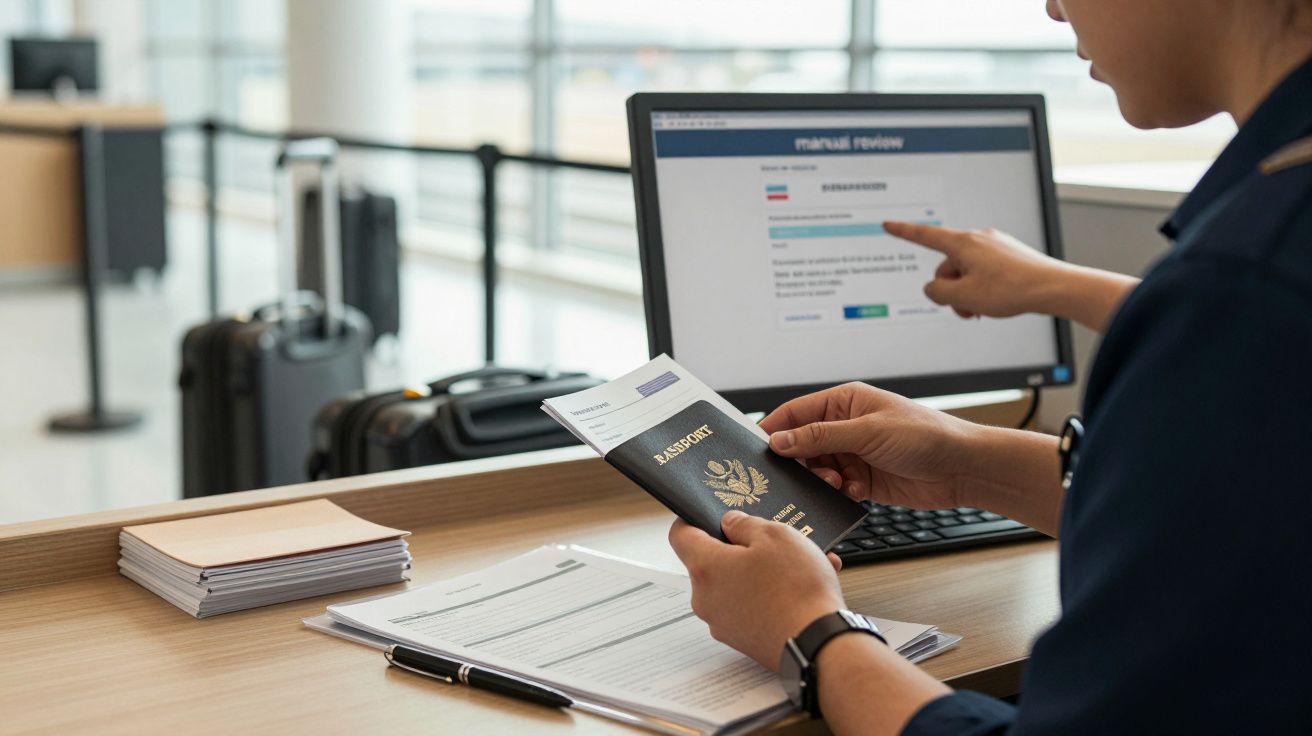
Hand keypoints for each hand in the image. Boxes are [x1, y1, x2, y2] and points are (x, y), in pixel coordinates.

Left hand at [669, 511, 845, 670]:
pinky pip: (750, 607)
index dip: (692, 520)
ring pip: (737, 585)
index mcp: (706, 567)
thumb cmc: (797, 590)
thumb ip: (745, 524)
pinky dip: (770, 596)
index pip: (680, 536)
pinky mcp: (743, 640)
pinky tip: (803, 587)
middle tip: (769, 541)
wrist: (819, 644)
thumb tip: (731, 524)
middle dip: (740, 549)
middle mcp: (706, 598)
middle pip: (712, 562)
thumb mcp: (775, 536)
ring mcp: (723, 623)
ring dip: (762, 572)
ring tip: (801, 564)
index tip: (707, 516)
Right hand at [760, 382, 982, 509]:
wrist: (962, 467)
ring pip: (816, 469)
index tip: (756, 450)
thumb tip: (779, 440)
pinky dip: (839, 493)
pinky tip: (856, 492)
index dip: (774, 429)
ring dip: (821, 480)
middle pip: (802, 444)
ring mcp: (853, 454)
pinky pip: (835, 488)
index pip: (796, 412)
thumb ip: (820, 437)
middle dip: (798, 462)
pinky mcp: (862, 480)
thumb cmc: (925, 435)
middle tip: (795, 476)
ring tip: (837, 483)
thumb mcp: (867, 431)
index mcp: (844, 402)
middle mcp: (845, 426)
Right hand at [884, 221, 1065, 319]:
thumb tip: (934, 288)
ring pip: (966, 272)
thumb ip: (937, 293)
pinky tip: (997, 301)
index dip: (903, 232)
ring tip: (984, 308)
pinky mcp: (1007, 255)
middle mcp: (978, 239)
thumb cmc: (1010, 290)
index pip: (924, 236)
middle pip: (947, 266)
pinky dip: (983, 288)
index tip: (888, 224)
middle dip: (951, 290)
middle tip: (967, 308)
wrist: (1053, 288)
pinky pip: (983, 271)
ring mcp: (994, 246)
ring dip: (968, 293)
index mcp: (963, 244)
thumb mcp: (963, 297)